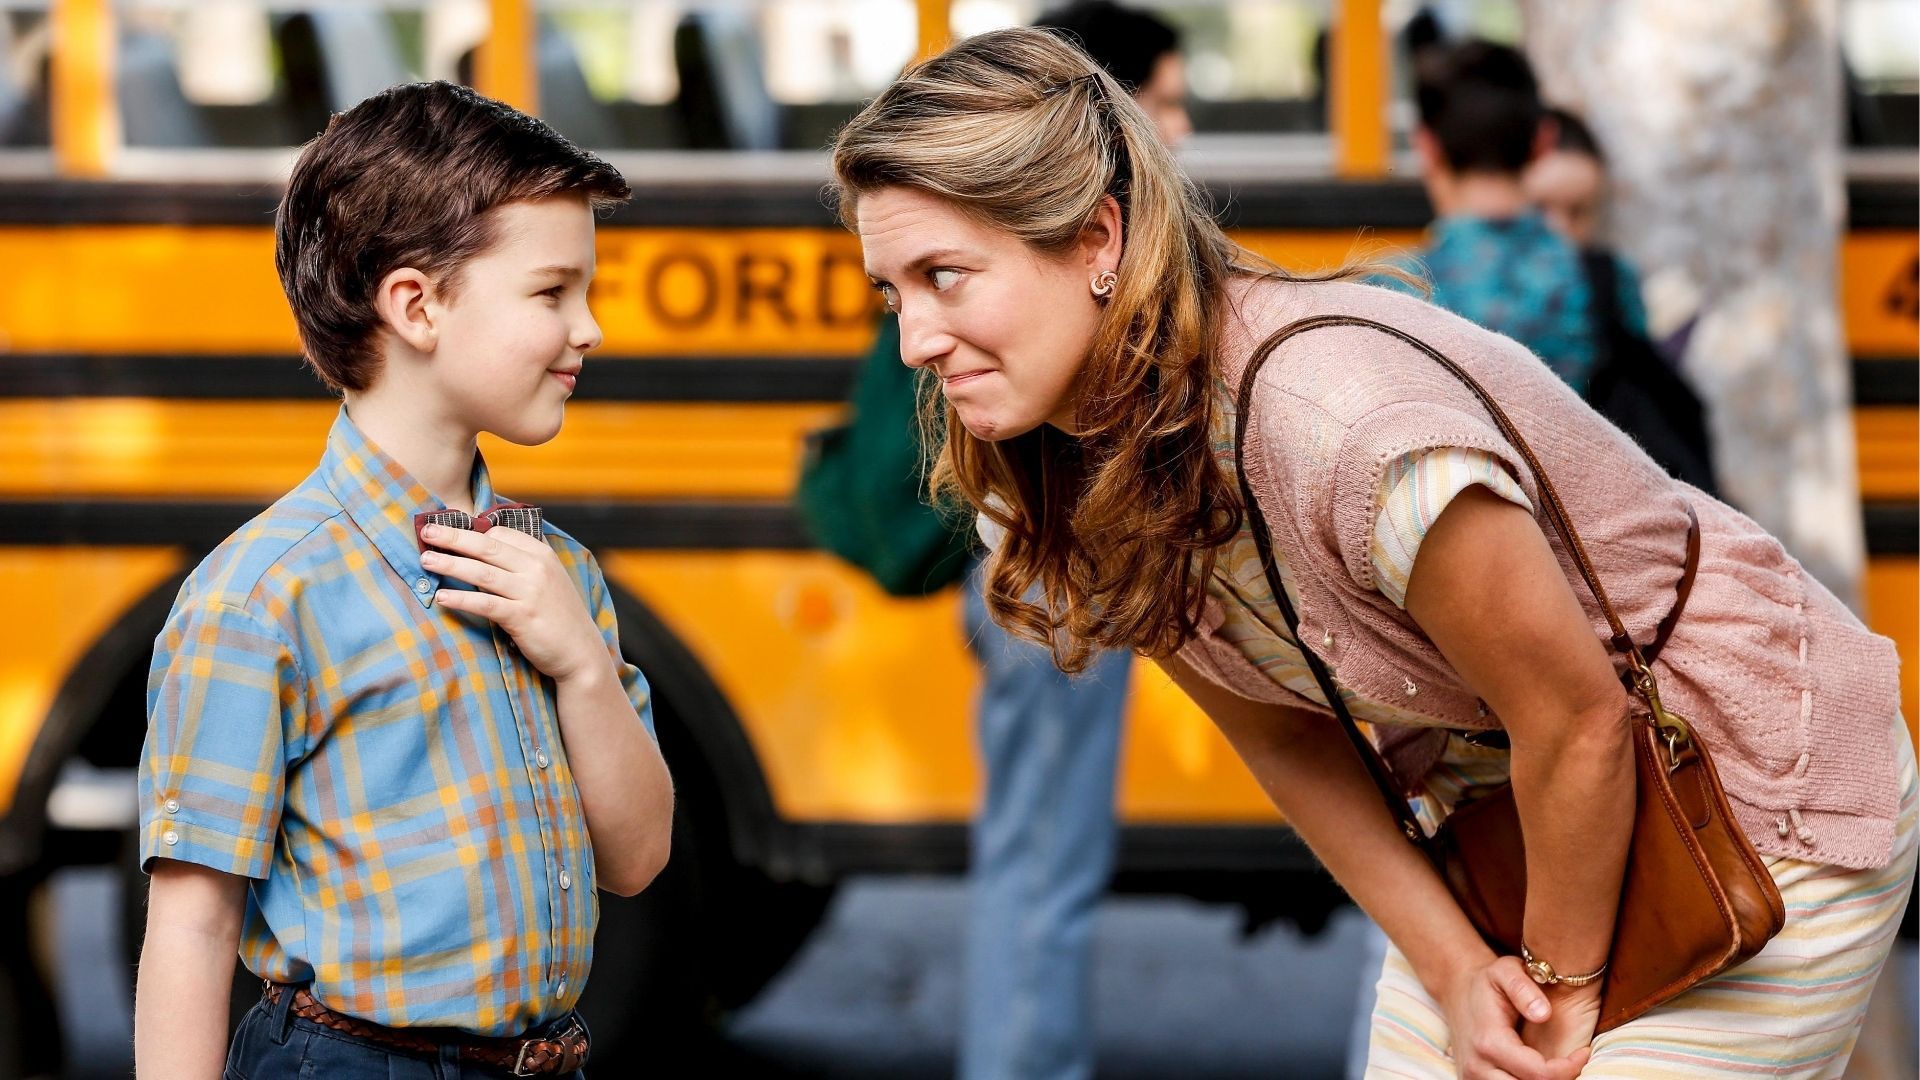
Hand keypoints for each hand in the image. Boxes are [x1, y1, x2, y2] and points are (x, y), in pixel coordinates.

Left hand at [419, 524, 605, 682]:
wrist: (581, 652)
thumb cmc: (559, 617)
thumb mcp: (547, 581)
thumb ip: (521, 565)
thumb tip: (482, 553)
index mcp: (542, 554)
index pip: (500, 533)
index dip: (471, 531)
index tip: (448, 531)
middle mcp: (537, 568)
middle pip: (487, 546)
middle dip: (453, 537)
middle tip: (427, 531)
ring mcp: (530, 592)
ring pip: (481, 572)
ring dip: (450, 564)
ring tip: (426, 560)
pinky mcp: (522, 617)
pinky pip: (485, 603)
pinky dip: (461, 599)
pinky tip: (441, 597)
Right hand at [1442, 955, 1591, 1079]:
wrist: (1457, 991)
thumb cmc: (1487, 982)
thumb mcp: (1506, 970)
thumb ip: (1524, 988)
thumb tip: (1544, 1014)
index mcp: (1489, 1042)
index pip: (1540, 1074)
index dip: (1569, 1068)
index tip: (1583, 1052)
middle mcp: (1477, 1067)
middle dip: (1557, 1079)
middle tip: (1572, 1063)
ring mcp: (1472, 1078)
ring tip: (1556, 1068)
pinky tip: (1538, 1071)